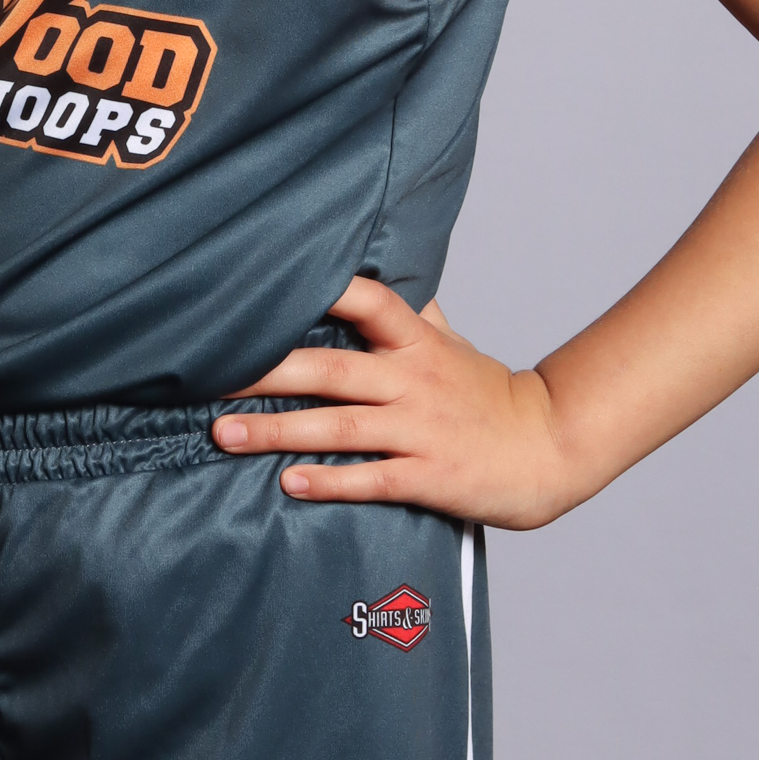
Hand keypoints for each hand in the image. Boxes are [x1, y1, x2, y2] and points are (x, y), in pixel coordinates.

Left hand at [211, 276, 575, 528]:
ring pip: (340, 426)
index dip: (324, 288)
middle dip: (266, 371)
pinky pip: (373, 478)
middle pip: (331, 369)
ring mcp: (421, 431)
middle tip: (207, 374)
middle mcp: (414, 381)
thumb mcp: (453, 345)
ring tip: (223, 433)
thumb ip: (412, 315)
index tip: (265, 284)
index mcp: (417, 344)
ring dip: (277, 430)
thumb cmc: (492, 395)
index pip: (370, 301)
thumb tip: (380, 277)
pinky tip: (289, 483)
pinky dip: (330, 480)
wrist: (551, 447)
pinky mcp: (430, 477)